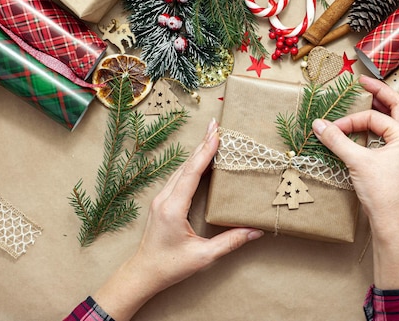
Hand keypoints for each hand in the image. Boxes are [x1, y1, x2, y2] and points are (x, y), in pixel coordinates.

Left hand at [93, 119, 263, 320]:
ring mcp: (160, 199)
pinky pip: (178, 177)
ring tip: (212, 136)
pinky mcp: (161, 202)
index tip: (216, 135)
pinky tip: (200, 159)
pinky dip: (191, 164)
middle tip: (216, 124)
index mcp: (173, 208)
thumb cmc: (170, 266)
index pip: (191, 173)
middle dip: (202, 144)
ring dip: (197, 152)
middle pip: (186, 165)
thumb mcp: (203, 256)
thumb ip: (230, 242)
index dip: (205, 153)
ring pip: (181, 169)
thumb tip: (255, 230)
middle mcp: (164, 199)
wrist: (143, 273)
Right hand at [312, 75, 398, 288]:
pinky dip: (383, 125)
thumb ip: (336, 140)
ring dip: (385, 108)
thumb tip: (318, 124)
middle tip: (365, 82)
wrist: (390, 221)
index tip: (332, 128)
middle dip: (381, 93)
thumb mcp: (356, 162)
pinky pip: (395, 134)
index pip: (373, 118)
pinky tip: (373, 128)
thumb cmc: (381, 192)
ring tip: (372, 99)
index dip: (351, 120)